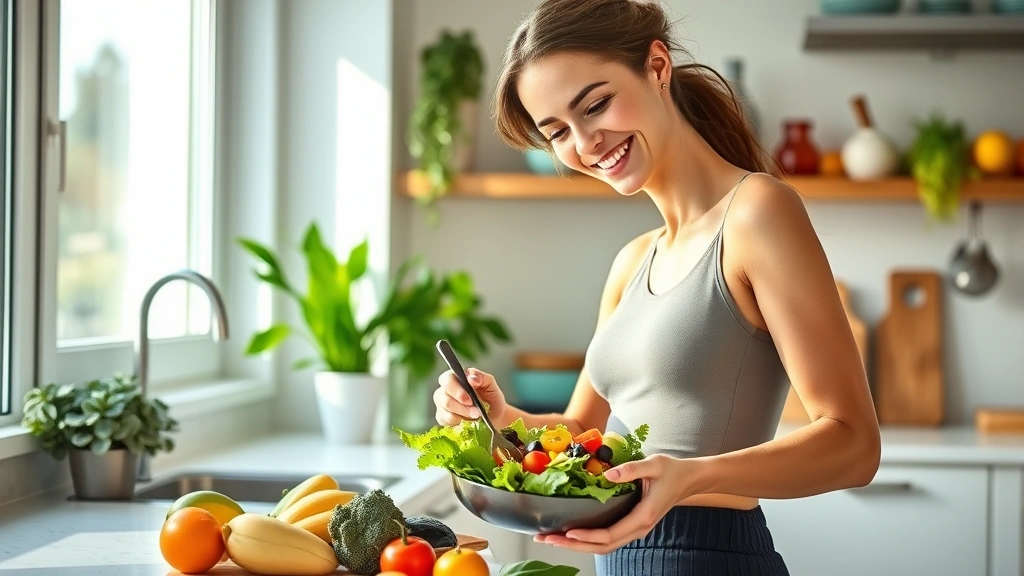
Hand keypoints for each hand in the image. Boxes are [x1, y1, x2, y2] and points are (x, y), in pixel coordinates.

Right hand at [433, 367, 507, 426]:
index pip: (447, 378)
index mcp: (456, 378)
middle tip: (475, 411)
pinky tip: (467, 421)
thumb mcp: (491, 386)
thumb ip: (482, 377)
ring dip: (462, 413)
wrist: (495, 419)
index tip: (470, 399)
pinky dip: (457, 421)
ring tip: (476, 416)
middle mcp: (446, 389)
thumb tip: (471, 377)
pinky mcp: (442, 417)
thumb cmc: (491, 400)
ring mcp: (442, 404)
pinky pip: (444, 419)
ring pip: (444, 408)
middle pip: (441, 394)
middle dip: (460, 404)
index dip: (456, 389)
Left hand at [534, 454, 697, 553]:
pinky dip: (587, 540)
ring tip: (551, 538)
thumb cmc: (672, 471)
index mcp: (643, 516)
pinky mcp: (631, 526)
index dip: (587, 536)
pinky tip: (571, 533)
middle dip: (573, 545)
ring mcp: (634, 530)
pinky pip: (607, 539)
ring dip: (577, 545)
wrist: (688, 480)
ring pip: (603, 547)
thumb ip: (631, 469)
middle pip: (602, 547)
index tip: (567, 532)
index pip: (610, 534)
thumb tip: (607, 474)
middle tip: (546, 539)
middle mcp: (638, 529)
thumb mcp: (654, 463)